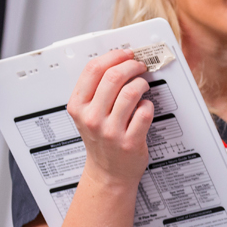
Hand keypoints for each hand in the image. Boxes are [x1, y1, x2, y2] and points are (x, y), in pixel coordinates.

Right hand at [66, 50, 152, 186]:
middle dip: (131, 66)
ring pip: (131, 92)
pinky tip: (144, 108)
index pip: (92, 70)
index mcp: (77, 106)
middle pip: (113, 77)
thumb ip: (96, 90)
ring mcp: (110, 131)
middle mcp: (91, 118)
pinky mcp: (129, 142)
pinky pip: (145, 112)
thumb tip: (116, 61)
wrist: (108, 172)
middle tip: (139, 66)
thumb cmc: (100, 139)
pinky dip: (149, 105)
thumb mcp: (86, 113)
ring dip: (142, 84)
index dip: (113, 56)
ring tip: (143, 86)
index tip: (126, 53)